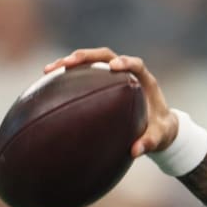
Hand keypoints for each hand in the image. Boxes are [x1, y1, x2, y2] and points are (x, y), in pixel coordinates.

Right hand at [43, 48, 177, 157]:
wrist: (159, 128)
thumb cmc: (160, 131)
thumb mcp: (158, 138)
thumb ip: (149, 143)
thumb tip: (135, 151)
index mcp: (145, 81)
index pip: (136, 64)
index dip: (125, 62)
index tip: (114, 67)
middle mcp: (128, 73)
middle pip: (105, 56)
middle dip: (86, 56)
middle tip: (68, 63)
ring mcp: (112, 75)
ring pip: (90, 62)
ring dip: (70, 62)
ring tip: (48, 70)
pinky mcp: (101, 82)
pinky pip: (83, 75)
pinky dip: (67, 77)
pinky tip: (47, 84)